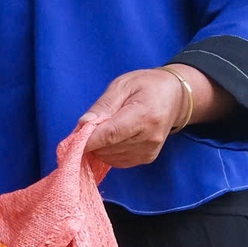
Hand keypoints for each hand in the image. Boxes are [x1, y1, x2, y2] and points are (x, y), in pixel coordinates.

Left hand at [74, 67, 193, 168]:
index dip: (87, 140)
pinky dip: (109, 151)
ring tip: (108, 126)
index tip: (71, 139)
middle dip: (92, 139)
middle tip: (92, 123)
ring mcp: (149, 151)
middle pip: (107, 148)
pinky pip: (117, 161)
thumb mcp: (122, 85)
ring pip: (109, 157)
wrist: (176, 97)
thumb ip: (103, 106)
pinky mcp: (147, 158)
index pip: (110, 135)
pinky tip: (114, 137)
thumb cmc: (147, 86)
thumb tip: (83, 125)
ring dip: (100, 146)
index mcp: (144, 115)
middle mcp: (149, 138)